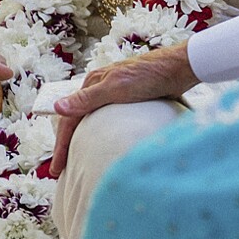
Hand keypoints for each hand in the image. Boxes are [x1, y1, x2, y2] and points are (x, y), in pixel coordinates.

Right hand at [48, 43, 196, 175]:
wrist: (180, 68)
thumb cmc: (150, 76)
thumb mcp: (116, 87)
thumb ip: (88, 99)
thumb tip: (58, 107)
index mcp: (93, 83)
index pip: (70, 119)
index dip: (61, 145)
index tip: (58, 168)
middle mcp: (100, 87)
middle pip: (78, 120)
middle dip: (68, 144)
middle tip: (62, 169)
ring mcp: (115, 93)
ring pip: (91, 121)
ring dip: (82, 139)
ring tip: (77, 160)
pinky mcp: (130, 99)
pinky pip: (107, 120)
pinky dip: (98, 134)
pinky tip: (102, 144)